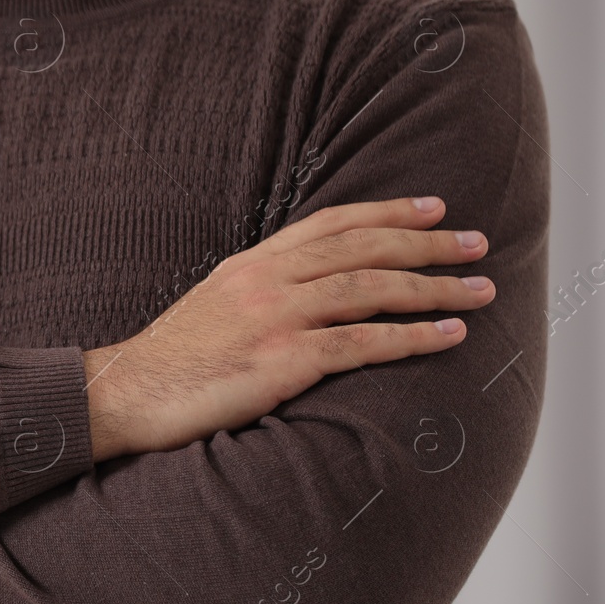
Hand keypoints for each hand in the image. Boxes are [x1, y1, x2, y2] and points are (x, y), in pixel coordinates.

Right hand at [83, 196, 495, 461]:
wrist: (126, 394)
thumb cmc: (170, 363)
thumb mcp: (213, 306)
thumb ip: (259, 291)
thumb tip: (306, 293)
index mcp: (250, 264)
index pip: (330, 223)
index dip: (386, 212)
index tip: (432, 209)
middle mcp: (266, 280)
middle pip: (362, 248)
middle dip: (427, 244)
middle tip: (477, 243)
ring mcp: (275, 318)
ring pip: (371, 289)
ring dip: (433, 288)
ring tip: (478, 289)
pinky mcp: (283, 361)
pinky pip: (362, 342)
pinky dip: (412, 337)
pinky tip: (447, 336)